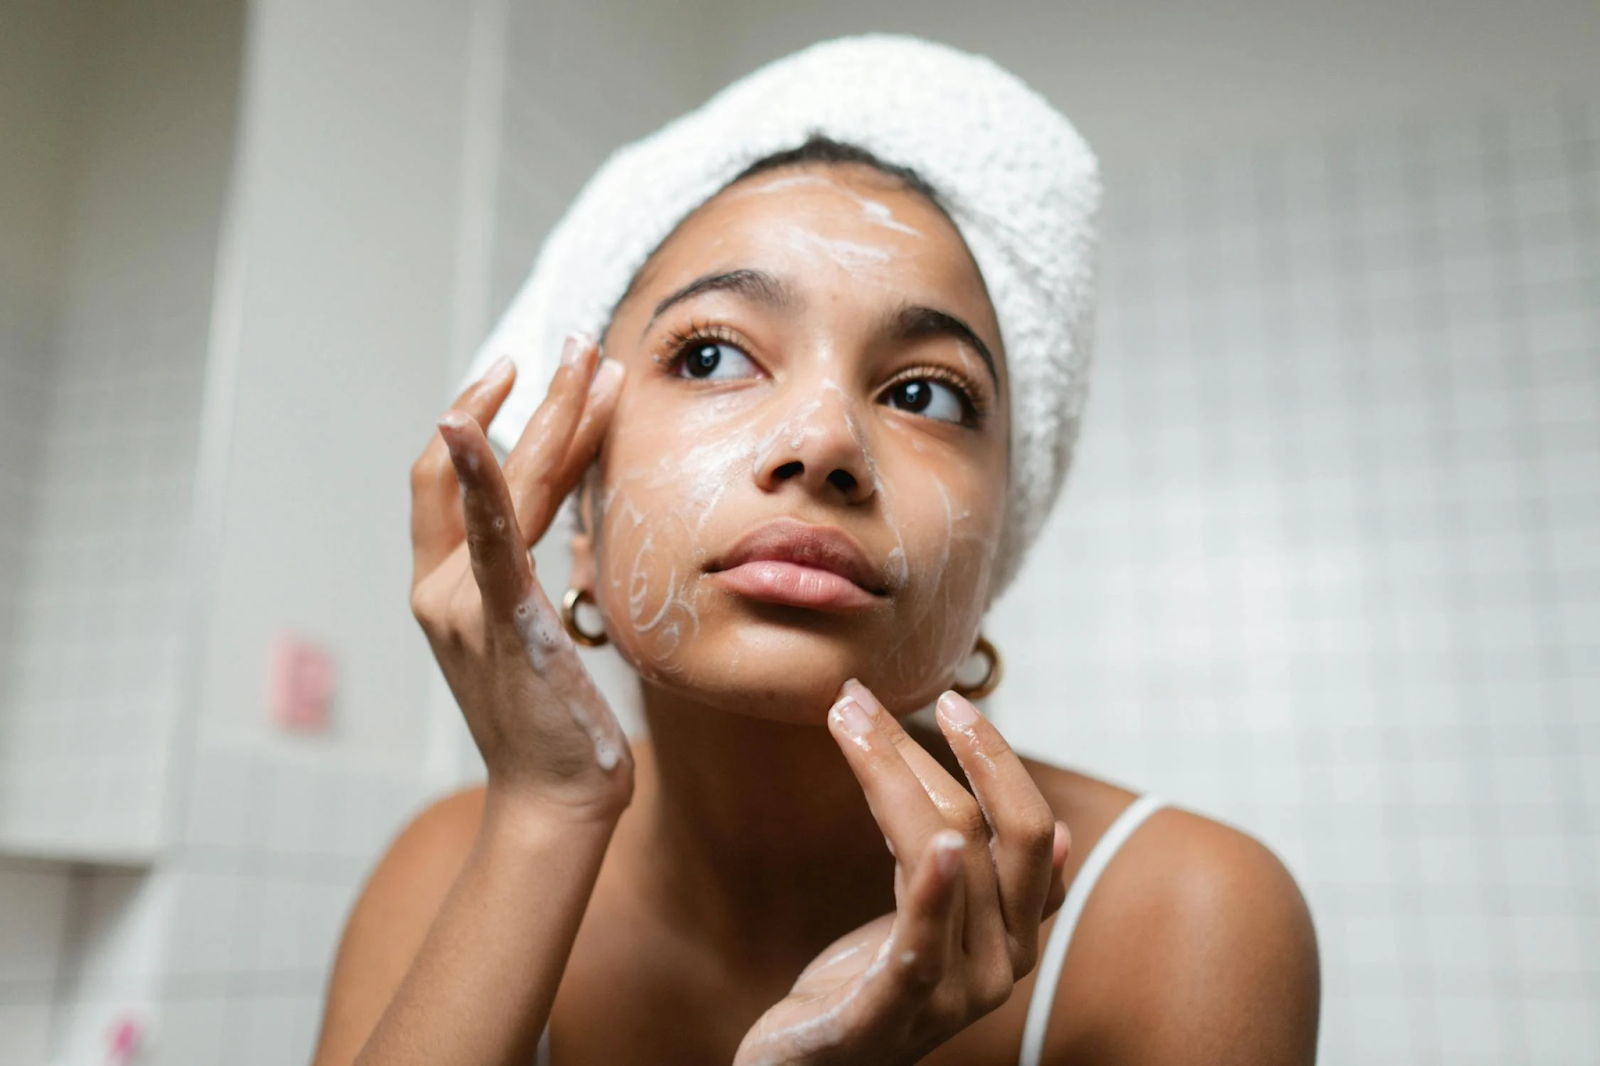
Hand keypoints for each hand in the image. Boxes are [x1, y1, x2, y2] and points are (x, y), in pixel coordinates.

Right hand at [409, 336, 632, 818]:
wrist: (553, 800)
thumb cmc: (557, 727)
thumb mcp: (539, 639)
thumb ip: (536, 582)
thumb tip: (574, 530)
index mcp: (449, 591)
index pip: (459, 485)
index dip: (490, 423)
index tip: (534, 376)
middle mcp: (441, 588)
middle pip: (480, 468)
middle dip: (534, 400)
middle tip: (579, 346)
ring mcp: (461, 602)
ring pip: (502, 486)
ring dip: (547, 416)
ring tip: (588, 361)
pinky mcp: (496, 618)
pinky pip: (486, 536)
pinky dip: (476, 475)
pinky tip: (471, 423)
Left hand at [733, 681, 1070, 1065]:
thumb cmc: (866, 987)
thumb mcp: (926, 919)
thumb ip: (972, 872)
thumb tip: (1058, 830)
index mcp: (1013, 935)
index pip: (1028, 829)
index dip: (996, 761)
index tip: (952, 701)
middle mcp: (1000, 966)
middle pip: (988, 834)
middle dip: (934, 754)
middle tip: (861, 697)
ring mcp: (953, 997)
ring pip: (948, 861)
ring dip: (893, 776)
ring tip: (847, 719)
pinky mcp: (890, 1019)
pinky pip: (923, 946)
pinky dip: (935, 891)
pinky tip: (938, 846)